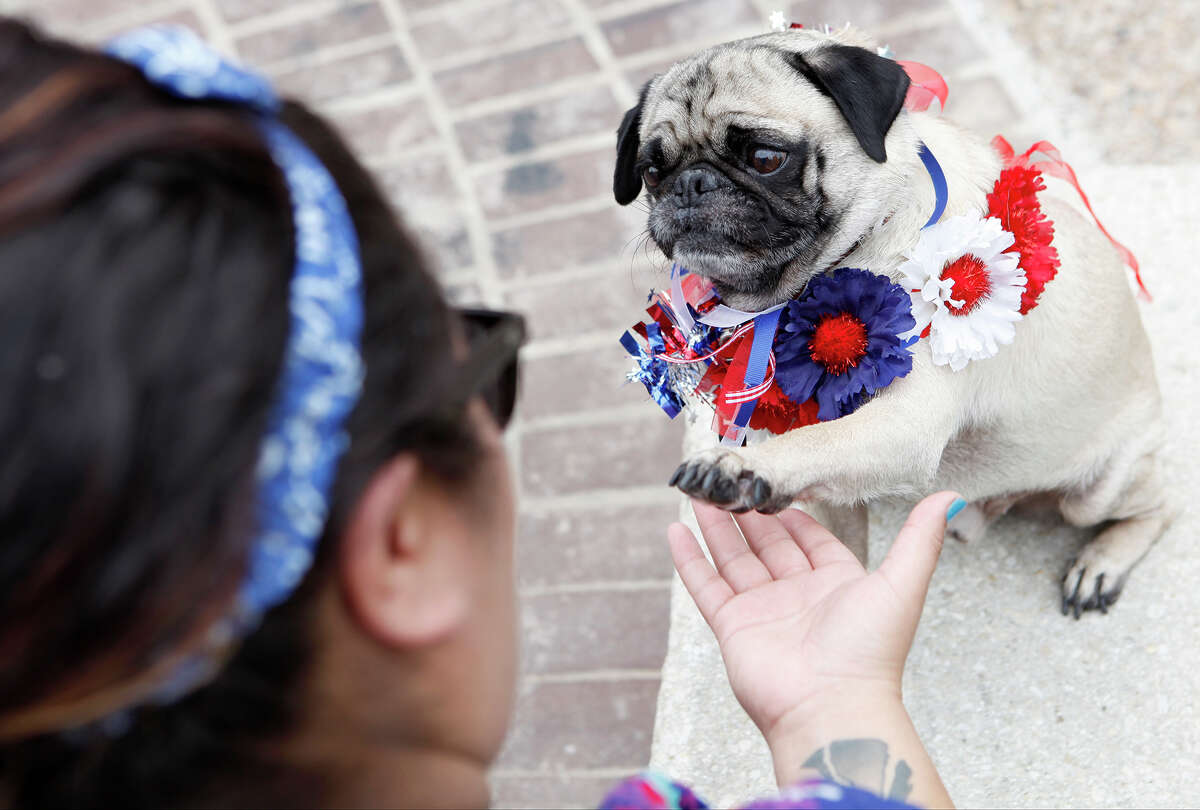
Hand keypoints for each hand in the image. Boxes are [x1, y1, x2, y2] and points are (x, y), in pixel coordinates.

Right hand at [667, 492, 961, 746]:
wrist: (831, 707)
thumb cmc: (870, 653)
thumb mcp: (901, 584)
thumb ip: (920, 539)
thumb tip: (951, 497)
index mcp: (836, 584)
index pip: (810, 537)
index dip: (793, 509)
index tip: (777, 476)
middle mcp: (797, 595)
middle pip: (767, 543)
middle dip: (748, 511)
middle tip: (730, 476)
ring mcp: (762, 610)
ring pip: (734, 558)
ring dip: (716, 526)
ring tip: (700, 492)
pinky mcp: (732, 626)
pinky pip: (706, 585)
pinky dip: (690, 559)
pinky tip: (677, 530)